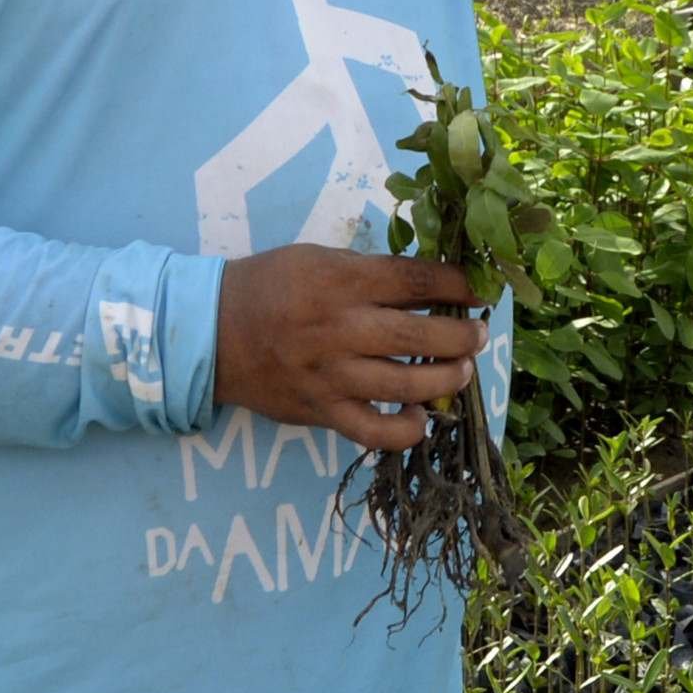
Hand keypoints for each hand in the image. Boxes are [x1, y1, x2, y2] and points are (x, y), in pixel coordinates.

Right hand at [213, 244, 479, 452]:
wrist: (211, 332)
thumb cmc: (271, 286)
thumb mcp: (319, 259)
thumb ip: (372, 272)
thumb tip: (432, 284)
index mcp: (341, 282)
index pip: (416, 281)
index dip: (459, 285)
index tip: (481, 290)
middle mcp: (340, 329)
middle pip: (421, 336)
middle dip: (463, 336)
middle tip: (478, 334)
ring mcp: (331, 376)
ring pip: (407, 386)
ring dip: (447, 379)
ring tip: (461, 370)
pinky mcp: (320, 412)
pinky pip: (374, 433)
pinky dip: (406, 430)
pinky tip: (421, 417)